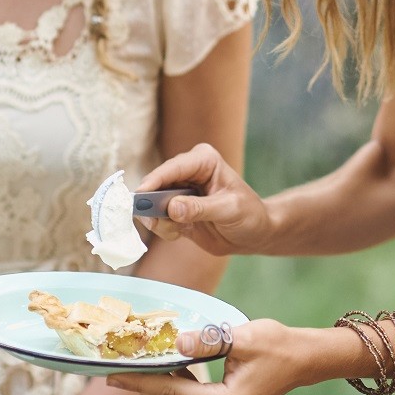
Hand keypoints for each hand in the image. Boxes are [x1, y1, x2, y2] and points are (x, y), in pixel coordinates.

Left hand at [108, 319, 318, 394]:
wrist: (303, 360)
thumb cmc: (277, 345)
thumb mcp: (242, 337)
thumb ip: (206, 341)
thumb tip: (174, 340)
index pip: (171, 393)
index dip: (140, 383)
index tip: (114, 374)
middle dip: (143, 388)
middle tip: (116, 371)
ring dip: (158, 389)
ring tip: (135, 370)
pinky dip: (176, 390)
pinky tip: (167, 371)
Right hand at [137, 144, 273, 255]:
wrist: (254, 234)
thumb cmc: (249, 215)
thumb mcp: (229, 210)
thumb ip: (200, 208)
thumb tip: (172, 208)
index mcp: (204, 160)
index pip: (173, 168)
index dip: (154, 180)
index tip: (140, 195)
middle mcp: (188, 172)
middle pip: (157, 184)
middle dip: (153, 204)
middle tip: (156, 222)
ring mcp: (180, 191)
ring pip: (154, 203)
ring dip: (160, 220)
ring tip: (178, 230)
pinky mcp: (175, 210)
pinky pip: (159, 219)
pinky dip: (164, 229)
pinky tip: (181, 234)